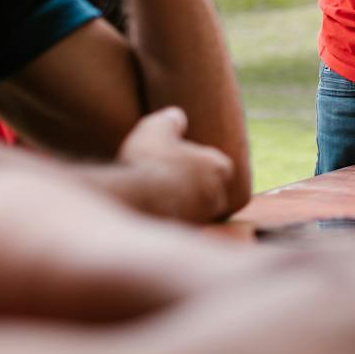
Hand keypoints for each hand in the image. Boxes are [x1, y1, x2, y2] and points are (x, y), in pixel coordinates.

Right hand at [115, 106, 238, 222]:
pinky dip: (170, 220)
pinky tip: (153, 213)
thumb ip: (169, 120)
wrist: (135, 199)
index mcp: (219, 167)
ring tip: (160, 197)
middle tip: (172, 180)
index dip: (200, 163)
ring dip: (184, 205)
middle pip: (210, 191)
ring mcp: (202, 220)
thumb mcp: (156, 128)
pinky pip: (180, 226)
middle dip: (195, 187)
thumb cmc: (150, 160)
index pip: (218, 166)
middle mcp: (217, 197)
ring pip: (197, 211)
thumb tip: (177, 116)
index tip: (184, 162)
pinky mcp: (184, 236)